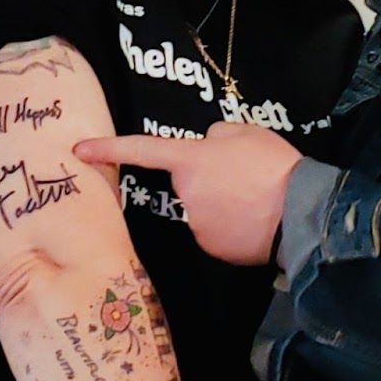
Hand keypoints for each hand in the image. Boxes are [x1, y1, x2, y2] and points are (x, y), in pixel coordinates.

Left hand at [75, 123, 301, 265]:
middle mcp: (185, 193)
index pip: (142, 149)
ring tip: (255, 201)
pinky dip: (230, 227)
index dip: (108, 148)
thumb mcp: (248, 132)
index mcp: (190, 159)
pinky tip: (253, 222)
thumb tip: (208, 144)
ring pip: (203, 209)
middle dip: (207, 179)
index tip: (78, 151)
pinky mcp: (211, 248)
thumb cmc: (274, 166)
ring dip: (221, 204)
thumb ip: (218, 134)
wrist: (301, 213)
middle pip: (187, 182)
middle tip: (242, 177)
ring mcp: (196, 224)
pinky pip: (214, 232)